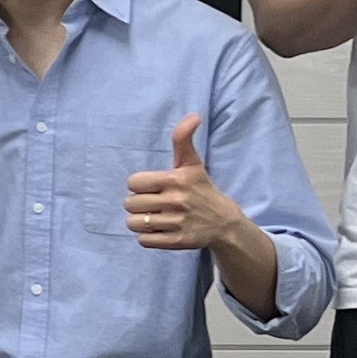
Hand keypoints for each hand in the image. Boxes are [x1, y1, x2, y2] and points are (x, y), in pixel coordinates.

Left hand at [124, 115, 246, 252]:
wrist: (225, 223)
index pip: (134, 183)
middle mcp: (176, 201)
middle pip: (131, 204)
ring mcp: (177, 223)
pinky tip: (160, 229)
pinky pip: (144, 241)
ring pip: (134, 224)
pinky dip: (147, 237)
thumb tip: (194, 116)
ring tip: (154, 217)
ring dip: (140, 222)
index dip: (139, 185)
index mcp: (176, 180)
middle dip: (138, 204)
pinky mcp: (178, 242)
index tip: (152, 187)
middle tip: (153, 203)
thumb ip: (184, 140)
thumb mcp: (193, 163)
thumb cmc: (202, 189)